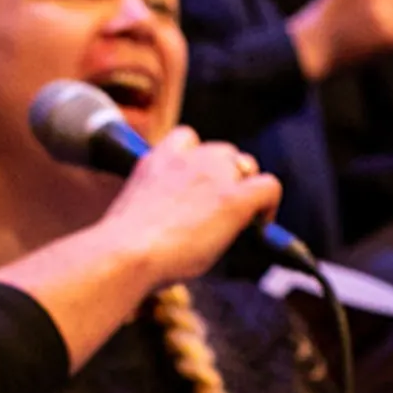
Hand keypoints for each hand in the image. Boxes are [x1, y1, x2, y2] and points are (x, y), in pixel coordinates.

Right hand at [92, 121, 283, 282]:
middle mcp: (188, 159)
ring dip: (245, 186)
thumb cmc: (122, 248)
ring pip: (246, 166)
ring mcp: (213, 176)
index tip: (199, 183)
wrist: (126, 254)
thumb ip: (154, 204)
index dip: (200, 160)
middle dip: (226, 175)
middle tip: (221, 207)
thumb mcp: (133, 211)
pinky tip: (262, 223)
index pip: (188, 139)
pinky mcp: (234, 198)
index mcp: (158, 160)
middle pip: (223, 152)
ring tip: (241, 216)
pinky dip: (269, 204)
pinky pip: (269, 187)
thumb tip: (165, 224)